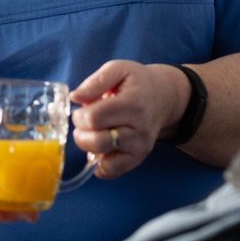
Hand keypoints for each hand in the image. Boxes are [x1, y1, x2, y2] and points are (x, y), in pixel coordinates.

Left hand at [70, 60, 188, 180]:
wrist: (164, 97)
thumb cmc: (137, 82)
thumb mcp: (118, 69)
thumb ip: (95, 81)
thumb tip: (75, 98)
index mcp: (132, 103)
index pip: (94, 118)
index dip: (79, 116)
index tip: (81, 110)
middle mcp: (139, 128)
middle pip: (97, 141)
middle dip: (81, 133)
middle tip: (84, 124)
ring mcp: (140, 146)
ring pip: (103, 159)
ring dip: (89, 147)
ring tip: (92, 133)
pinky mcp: (138, 157)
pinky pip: (112, 171)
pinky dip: (100, 164)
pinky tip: (100, 148)